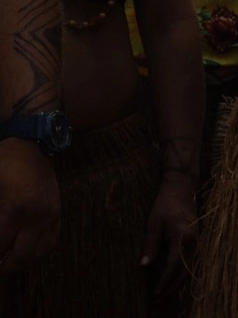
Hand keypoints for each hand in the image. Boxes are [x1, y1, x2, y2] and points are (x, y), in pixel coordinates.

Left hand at [0, 139, 58, 272]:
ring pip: (38, 254)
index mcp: (16, 208)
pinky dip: (38, 253)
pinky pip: (52, 242)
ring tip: (7, 260)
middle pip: (20, 257)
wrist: (32, 146)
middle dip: (3, 266)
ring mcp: (50, 214)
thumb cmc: (4, 164)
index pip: (0, 246)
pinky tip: (25, 250)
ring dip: (21, 262)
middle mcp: (37, 216)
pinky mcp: (57, 212)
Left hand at [140, 177, 196, 296]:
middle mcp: (193, 240)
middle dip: (173, 287)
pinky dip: (183, 272)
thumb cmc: (165, 203)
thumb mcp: (154, 222)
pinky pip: (191, 259)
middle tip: (160, 299)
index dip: (164, 281)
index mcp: (182, 237)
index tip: (155, 293)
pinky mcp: (196, 237)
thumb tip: (144, 265)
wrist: (182, 186)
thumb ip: (150, 245)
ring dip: (179, 282)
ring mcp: (197, 239)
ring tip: (166, 292)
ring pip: (190, 267)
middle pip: (185, 270)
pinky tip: (174, 277)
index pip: (173, 266)